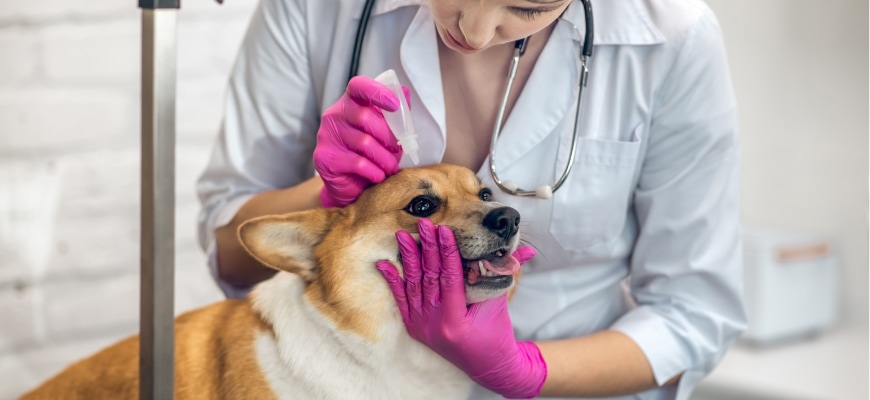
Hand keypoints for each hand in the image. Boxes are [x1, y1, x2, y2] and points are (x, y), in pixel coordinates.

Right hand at [313, 75, 410, 207]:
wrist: (350, 187)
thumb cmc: (371, 156)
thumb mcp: (386, 134)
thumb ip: (395, 115)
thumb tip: (404, 92)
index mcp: (349, 104)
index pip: (358, 86)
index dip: (377, 92)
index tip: (395, 105)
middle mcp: (334, 116)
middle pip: (365, 117)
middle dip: (389, 136)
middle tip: (398, 150)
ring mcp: (326, 136)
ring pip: (364, 142)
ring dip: (385, 158)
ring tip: (391, 167)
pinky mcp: (325, 158)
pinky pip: (358, 163)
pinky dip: (375, 171)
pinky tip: (378, 175)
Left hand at [375, 219, 546, 398]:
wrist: (487, 366)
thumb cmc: (497, 334)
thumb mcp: (500, 303)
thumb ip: (504, 274)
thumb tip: (524, 249)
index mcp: (456, 321)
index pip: (450, 278)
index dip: (447, 252)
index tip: (444, 229)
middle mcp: (434, 325)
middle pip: (429, 278)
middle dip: (427, 248)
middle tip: (424, 223)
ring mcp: (421, 327)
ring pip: (413, 286)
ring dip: (408, 258)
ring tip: (403, 235)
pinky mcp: (414, 327)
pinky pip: (401, 300)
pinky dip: (393, 281)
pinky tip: (384, 263)